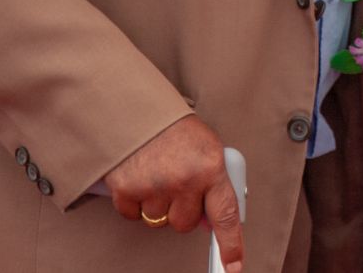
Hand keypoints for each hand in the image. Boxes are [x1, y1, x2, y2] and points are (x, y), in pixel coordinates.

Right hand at [102, 114, 244, 270]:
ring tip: (155, 173)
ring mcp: (156, 186)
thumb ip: (211, 182)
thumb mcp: (203, 148)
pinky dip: (132, 201)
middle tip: (175, 182)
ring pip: (158, 220)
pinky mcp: (128, 188)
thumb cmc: (172, 127)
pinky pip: (133, 215)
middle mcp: (185, 179)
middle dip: (180, 209)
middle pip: (184, 223)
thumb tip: (211, 220)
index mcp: (210, 166)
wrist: (135, 106)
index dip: (231, 244)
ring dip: (156, 203)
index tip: (234, 266)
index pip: (226, 214)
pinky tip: (137, 176)